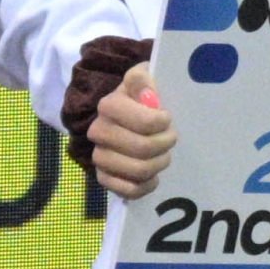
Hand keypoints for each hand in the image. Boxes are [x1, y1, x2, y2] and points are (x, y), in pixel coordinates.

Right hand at [86, 62, 172, 198]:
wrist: (128, 114)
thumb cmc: (142, 96)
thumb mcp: (145, 77)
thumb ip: (144, 78)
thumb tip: (147, 90)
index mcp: (108, 105)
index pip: (144, 122)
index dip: (162, 122)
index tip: (167, 117)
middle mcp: (98, 131)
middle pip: (142, 149)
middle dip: (165, 143)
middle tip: (171, 137)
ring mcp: (99, 156)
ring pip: (138, 170)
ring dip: (159, 163)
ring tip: (164, 154)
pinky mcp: (103, 177)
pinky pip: (129, 191)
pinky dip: (147, 185)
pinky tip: (153, 175)